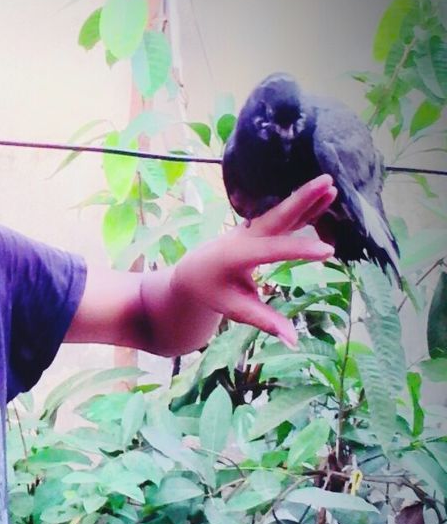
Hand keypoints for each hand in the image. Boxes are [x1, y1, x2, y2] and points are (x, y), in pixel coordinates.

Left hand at [171, 174, 336, 347]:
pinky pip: (282, 216)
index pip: (272, 251)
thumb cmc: (212, 291)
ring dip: (306, 199)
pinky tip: (323, 197)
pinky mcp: (258, 228)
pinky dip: (302, 206)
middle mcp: (245, 237)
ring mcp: (251, 229)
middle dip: (302, 200)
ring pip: (282, 212)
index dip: (300, 250)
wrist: (192, 272)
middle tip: (327, 182)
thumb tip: (294, 341)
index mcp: (237, 256)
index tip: (328, 251)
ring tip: (331, 184)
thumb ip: (264, 321)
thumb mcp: (234, 309)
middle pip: (277, 217)